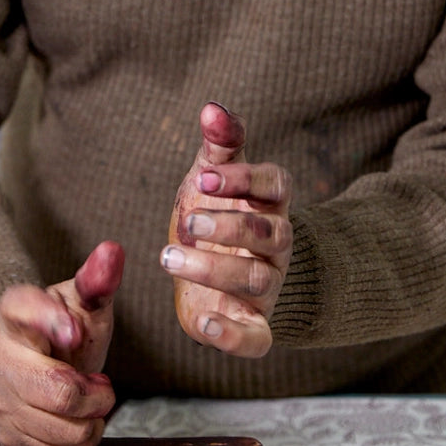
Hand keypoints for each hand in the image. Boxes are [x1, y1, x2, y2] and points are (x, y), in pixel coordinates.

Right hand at [0, 240, 123, 445]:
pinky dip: (82, 444)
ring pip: (62, 429)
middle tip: (101, 384)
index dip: (51, 320)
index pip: (22, 309)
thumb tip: (112, 250)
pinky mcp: (8, 439)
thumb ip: (98, 280)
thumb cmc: (67, 332)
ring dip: (92, 420)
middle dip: (95, 393)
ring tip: (90, 402)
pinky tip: (80, 424)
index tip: (73, 332)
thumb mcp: (84, 303)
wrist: (37, 369)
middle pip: (56, 390)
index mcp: (14, 315)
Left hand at [161, 102, 291, 358]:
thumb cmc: (217, 217)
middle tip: (189, 223)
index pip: (275, 185)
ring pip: (256, 280)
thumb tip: (212, 107)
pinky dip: (232, 335)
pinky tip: (202, 325)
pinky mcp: (253, 326)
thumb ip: (218, 145)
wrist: (216, 278)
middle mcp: (276, 246)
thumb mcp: (213, 179)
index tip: (204, 178)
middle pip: (269, 235)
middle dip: (230, 227)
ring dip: (214, 270)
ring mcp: (267, 287)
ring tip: (169, 259)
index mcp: (269, 205)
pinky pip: (256, 338)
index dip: (244, 180)